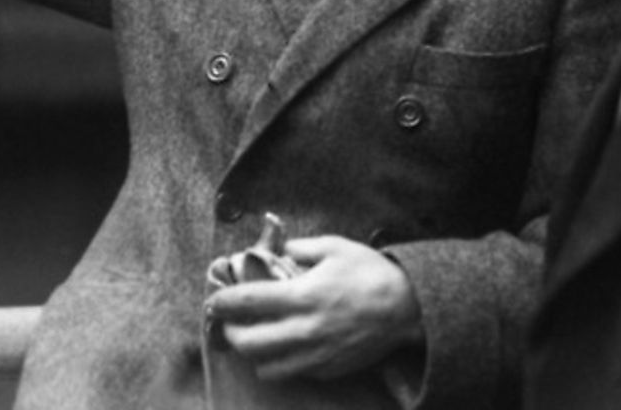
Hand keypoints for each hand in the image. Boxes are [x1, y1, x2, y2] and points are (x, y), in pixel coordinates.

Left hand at [204, 235, 422, 380]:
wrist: (407, 309)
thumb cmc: (371, 273)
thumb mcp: (335, 247)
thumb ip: (299, 248)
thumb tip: (275, 251)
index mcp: (302, 297)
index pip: (246, 303)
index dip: (222, 302)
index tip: (213, 300)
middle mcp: (304, 331)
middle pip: (247, 344)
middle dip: (230, 333)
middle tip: (230, 322)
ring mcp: (315, 356)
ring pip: (264, 367)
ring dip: (253, 353)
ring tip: (256, 337)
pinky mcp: (326, 370)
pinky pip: (291, 372)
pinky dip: (281, 362)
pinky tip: (286, 345)